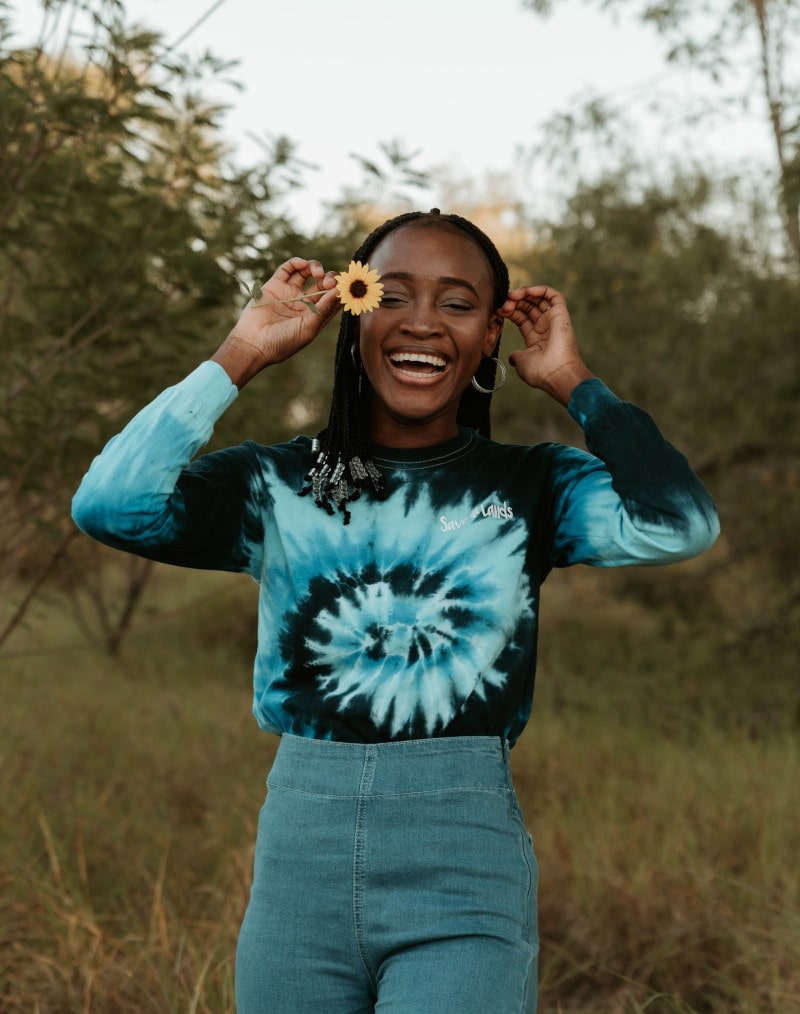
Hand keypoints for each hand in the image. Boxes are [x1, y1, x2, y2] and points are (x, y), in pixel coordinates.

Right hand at [212, 257, 339, 387]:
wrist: (253, 343)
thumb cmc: (283, 342)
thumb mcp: (308, 327)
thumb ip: (324, 308)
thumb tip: (340, 291)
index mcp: (315, 316)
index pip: (333, 298)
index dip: (340, 290)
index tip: (345, 286)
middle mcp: (303, 303)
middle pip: (322, 283)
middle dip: (329, 279)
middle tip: (328, 282)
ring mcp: (289, 293)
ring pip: (306, 272)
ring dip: (315, 267)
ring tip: (317, 272)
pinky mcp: (274, 285)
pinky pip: (288, 269)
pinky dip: (296, 263)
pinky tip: (302, 264)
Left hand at [499, 285, 592, 405]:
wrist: (557, 374)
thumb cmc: (540, 372)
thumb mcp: (521, 363)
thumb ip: (516, 356)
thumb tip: (512, 357)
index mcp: (536, 339)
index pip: (521, 318)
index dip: (510, 311)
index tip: (498, 310)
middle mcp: (545, 328)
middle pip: (528, 307)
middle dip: (514, 301)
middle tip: (504, 302)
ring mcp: (553, 321)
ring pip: (539, 299)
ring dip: (524, 294)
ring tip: (513, 295)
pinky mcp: (561, 314)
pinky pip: (554, 296)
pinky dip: (541, 290)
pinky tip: (527, 292)